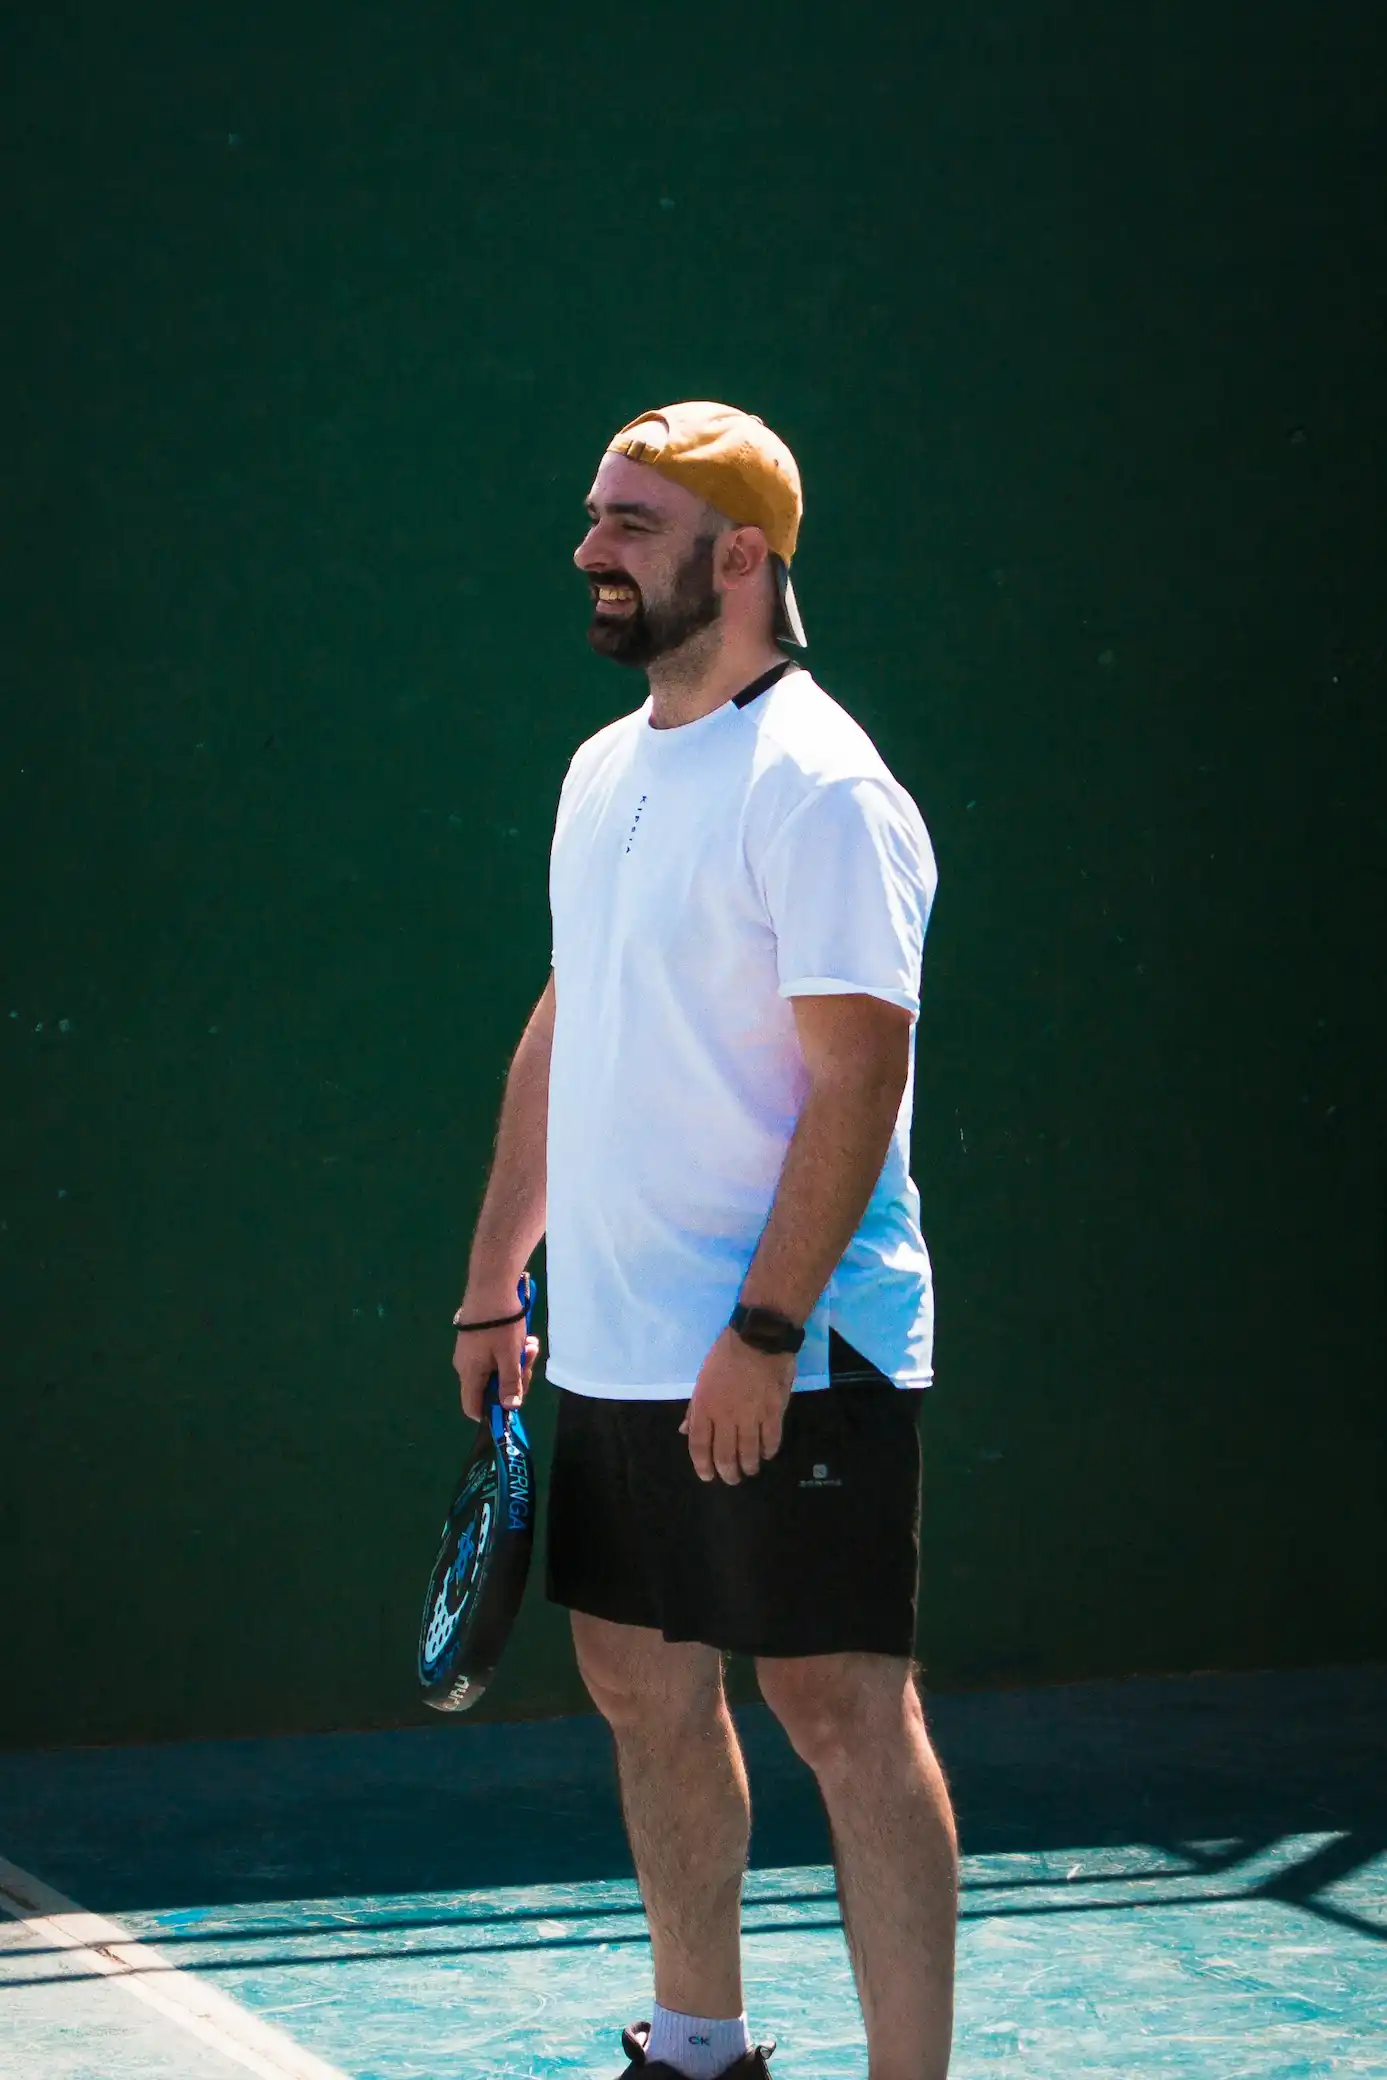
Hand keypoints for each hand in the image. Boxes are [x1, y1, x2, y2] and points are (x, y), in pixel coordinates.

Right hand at [452, 1282, 540, 1419]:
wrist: (491, 1284)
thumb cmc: (500, 1325)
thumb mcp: (510, 1357)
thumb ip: (510, 1384)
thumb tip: (510, 1408)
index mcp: (469, 1373)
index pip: (473, 1407)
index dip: (492, 1412)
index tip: (512, 1402)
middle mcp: (466, 1365)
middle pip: (491, 1387)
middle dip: (514, 1378)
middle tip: (528, 1362)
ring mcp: (472, 1351)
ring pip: (497, 1368)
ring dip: (517, 1361)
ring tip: (530, 1344)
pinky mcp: (479, 1337)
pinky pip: (496, 1353)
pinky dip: (511, 1349)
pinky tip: (525, 1338)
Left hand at [679, 1328, 795, 1483]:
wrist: (758, 1337)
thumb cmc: (726, 1355)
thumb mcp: (702, 1379)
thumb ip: (694, 1408)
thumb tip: (684, 1431)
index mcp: (704, 1406)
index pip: (698, 1445)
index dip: (702, 1466)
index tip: (708, 1476)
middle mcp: (725, 1415)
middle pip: (724, 1455)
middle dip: (728, 1473)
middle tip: (732, 1478)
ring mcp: (750, 1415)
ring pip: (748, 1453)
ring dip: (748, 1466)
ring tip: (750, 1470)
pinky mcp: (773, 1411)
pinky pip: (771, 1440)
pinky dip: (768, 1451)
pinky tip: (767, 1453)